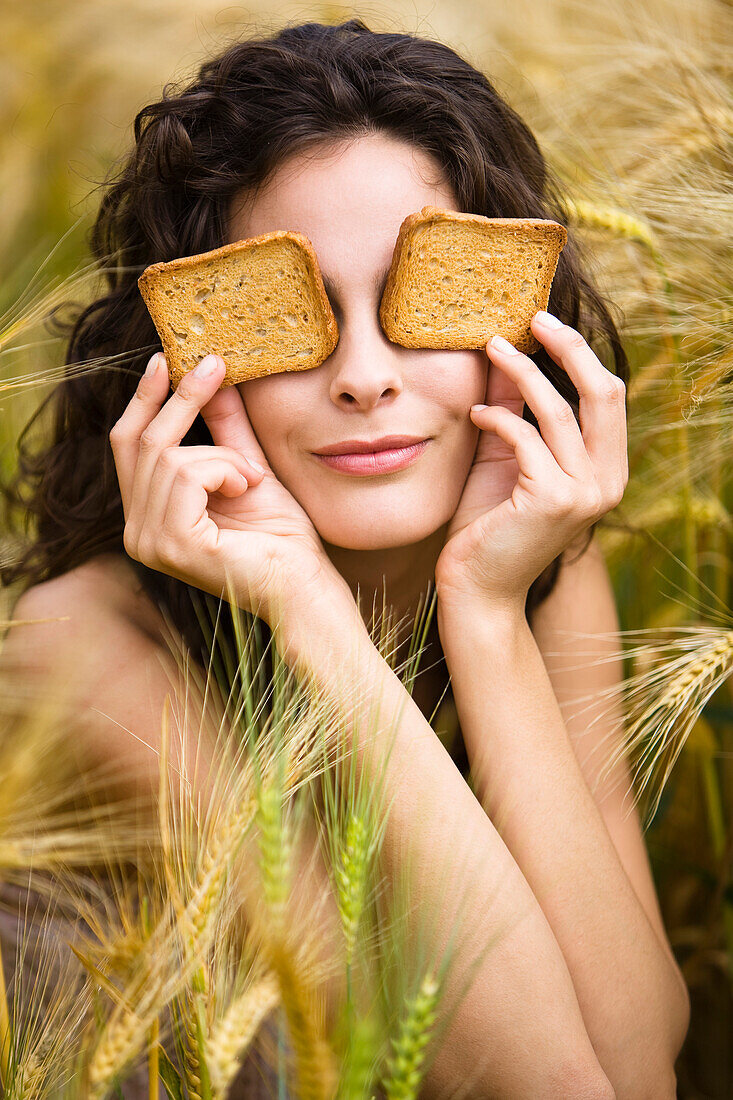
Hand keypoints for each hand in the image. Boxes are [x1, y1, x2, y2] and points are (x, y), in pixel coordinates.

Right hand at [109, 353, 351, 625]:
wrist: (304, 584)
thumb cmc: (281, 537)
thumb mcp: (246, 467)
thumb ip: (224, 428)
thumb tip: (212, 375)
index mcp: (146, 517)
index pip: (127, 446)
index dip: (144, 400)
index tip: (166, 359)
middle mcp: (136, 533)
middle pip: (142, 443)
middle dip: (182, 401)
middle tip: (216, 365)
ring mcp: (149, 543)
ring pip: (171, 457)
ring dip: (223, 456)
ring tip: (252, 477)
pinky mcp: (172, 545)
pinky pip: (188, 474)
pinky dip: (225, 471)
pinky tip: (246, 490)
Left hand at [434, 312, 627, 612]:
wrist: (476, 591)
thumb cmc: (487, 528)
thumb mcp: (506, 459)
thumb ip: (515, 413)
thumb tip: (507, 355)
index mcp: (606, 471)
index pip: (608, 397)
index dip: (579, 354)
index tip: (543, 323)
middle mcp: (608, 482)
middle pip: (604, 391)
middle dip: (568, 346)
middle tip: (532, 317)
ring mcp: (585, 493)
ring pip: (559, 408)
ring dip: (520, 372)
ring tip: (489, 349)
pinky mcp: (553, 499)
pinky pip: (525, 437)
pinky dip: (497, 418)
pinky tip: (474, 415)